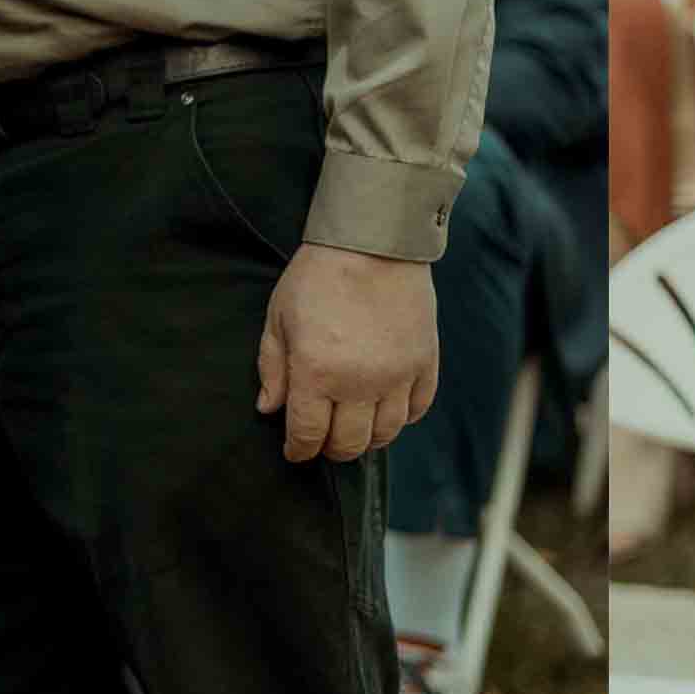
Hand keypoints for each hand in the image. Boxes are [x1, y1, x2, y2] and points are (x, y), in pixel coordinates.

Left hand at [260, 243, 438, 464]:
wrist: (373, 241)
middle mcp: (359, 382)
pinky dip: (403, 417)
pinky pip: (418, 408)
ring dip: (368, 439)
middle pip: (349, 443)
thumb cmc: (318, 276)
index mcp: (316, 372)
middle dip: (332, 450)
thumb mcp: (279, 318)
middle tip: (324, 442)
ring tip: (355, 428)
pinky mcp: (425, 362)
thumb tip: (269, 409)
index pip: (308, 434)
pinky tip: (388, 409)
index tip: (296, 451)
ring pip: (386, 433)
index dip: (299, 450)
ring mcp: (397, 375)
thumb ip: (272, 368)